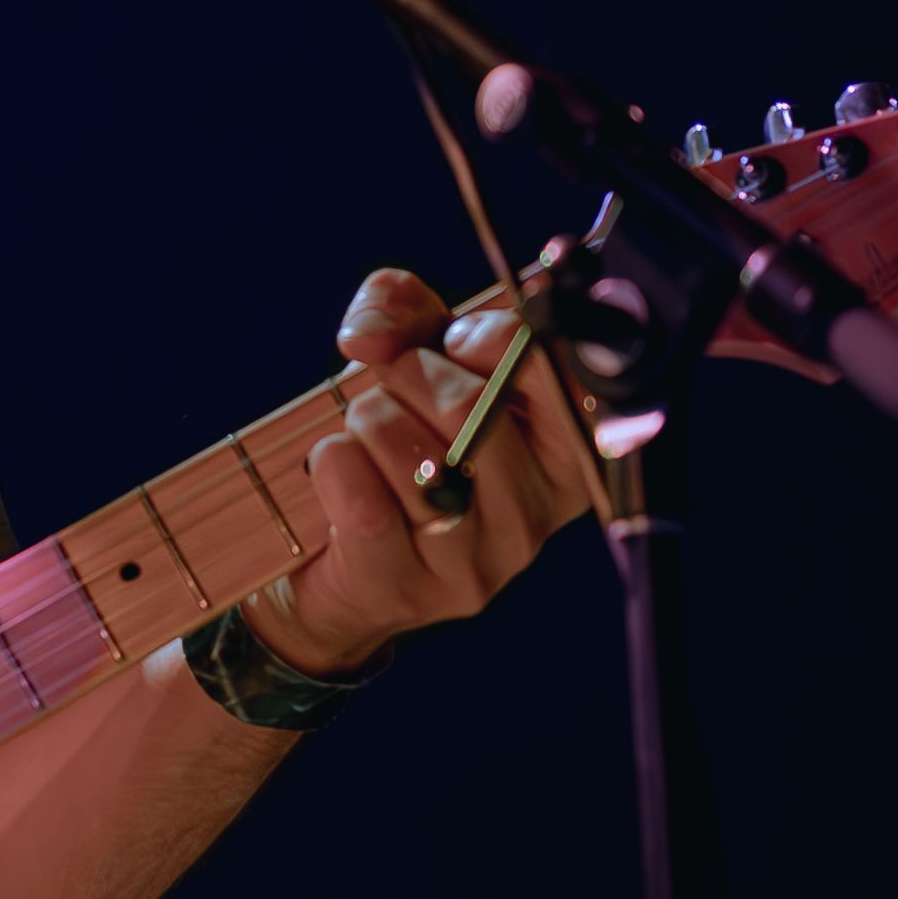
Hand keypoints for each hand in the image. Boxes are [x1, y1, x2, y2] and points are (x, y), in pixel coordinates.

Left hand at [246, 267, 600, 679]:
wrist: (332, 563)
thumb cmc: (395, 446)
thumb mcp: (414, 360)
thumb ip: (403, 310)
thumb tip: (372, 332)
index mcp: (565, 456)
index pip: (557, 374)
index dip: (492, 337)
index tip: (456, 342)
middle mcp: (535, 517)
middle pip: (473, 407)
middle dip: (412, 371)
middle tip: (393, 380)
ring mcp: (476, 564)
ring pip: (416, 454)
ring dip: (369, 419)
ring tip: (366, 430)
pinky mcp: (408, 588)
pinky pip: (364, 499)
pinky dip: (335, 462)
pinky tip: (336, 466)